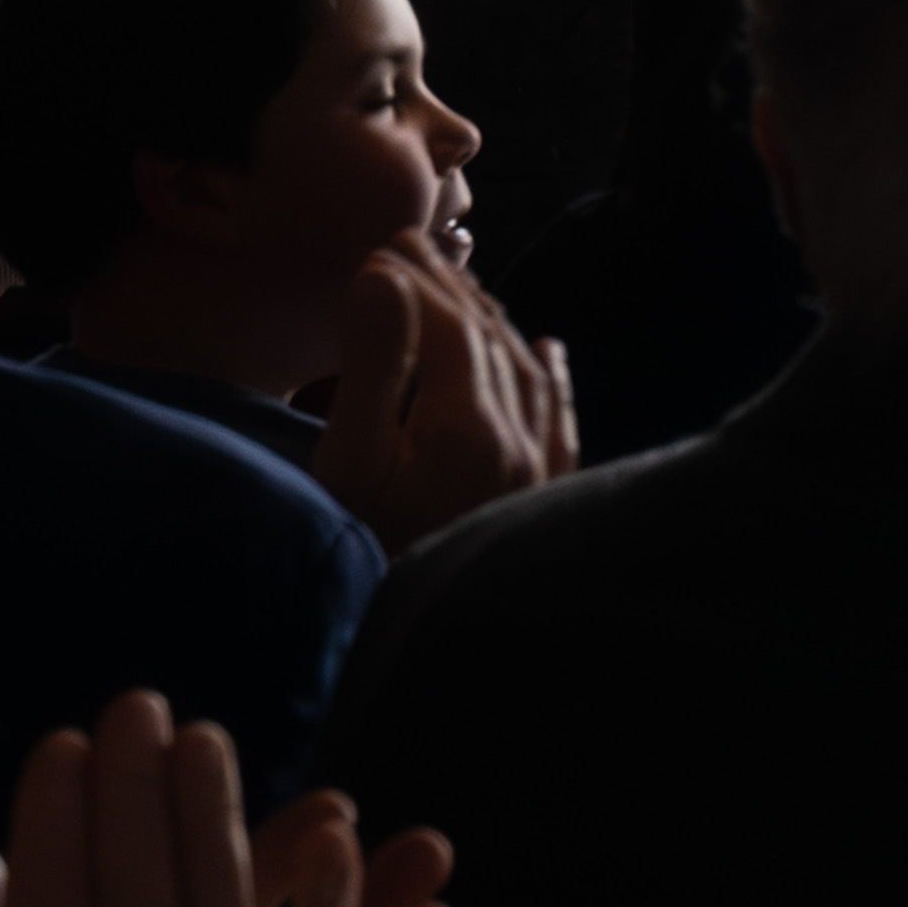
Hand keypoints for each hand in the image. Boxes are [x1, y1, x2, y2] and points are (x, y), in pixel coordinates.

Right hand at [305, 248, 576, 557]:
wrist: (440, 661)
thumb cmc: (365, 560)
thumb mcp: (348, 466)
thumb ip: (370, 368)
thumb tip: (381, 278)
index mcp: (469, 424)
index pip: (444, 322)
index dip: (412, 278)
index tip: (381, 245)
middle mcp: (521, 440)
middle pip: (486, 337)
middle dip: (447, 286)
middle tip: (409, 247)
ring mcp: (542, 471)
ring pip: (524, 368)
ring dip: (489, 319)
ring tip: (456, 285)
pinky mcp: (549, 499)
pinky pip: (559, 417)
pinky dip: (548, 374)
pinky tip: (544, 349)